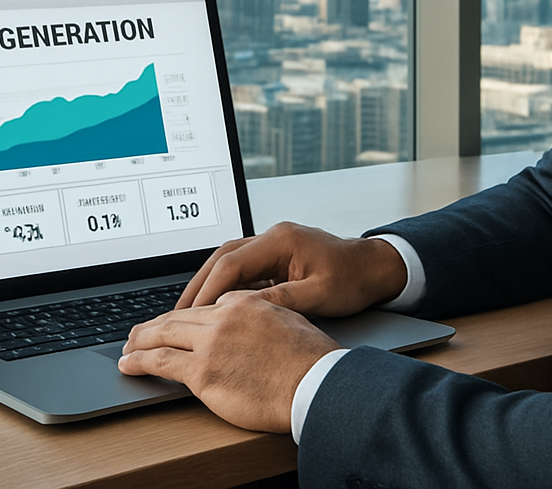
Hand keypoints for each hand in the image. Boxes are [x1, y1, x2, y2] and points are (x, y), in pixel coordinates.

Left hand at [118, 291, 338, 432]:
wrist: (315, 382)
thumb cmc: (310, 359)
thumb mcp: (289, 320)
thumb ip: (262, 315)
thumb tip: (249, 322)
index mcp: (244, 303)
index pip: (206, 306)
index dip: (186, 317)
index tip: (176, 325)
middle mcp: (223, 317)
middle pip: (179, 317)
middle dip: (154, 325)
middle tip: (138, 331)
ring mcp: (210, 344)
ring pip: (163, 336)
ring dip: (140, 341)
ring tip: (128, 346)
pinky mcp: (203, 373)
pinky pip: (161, 363)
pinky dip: (140, 362)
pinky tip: (130, 364)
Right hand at [175, 221, 407, 316]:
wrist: (373, 267)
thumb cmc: (352, 278)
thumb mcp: (319, 294)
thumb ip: (281, 301)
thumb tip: (245, 311)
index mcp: (281, 240)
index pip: (233, 263)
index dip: (210, 290)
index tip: (192, 314)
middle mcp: (272, 237)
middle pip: (223, 258)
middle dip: (199, 285)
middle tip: (177, 313)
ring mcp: (272, 246)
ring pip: (228, 261)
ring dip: (208, 285)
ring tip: (188, 312)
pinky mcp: (275, 257)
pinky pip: (242, 270)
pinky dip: (225, 287)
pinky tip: (214, 308)